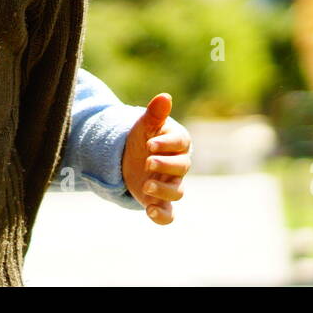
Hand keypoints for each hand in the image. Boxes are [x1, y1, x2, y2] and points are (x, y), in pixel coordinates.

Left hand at [122, 93, 191, 224]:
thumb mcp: (145, 125)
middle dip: (165, 166)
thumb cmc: (143, 137)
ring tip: (146, 186)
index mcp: (178, 143)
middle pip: (182, 168)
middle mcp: (178, 165)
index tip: (150, 144)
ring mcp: (171, 184)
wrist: (130, 158)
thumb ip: (155, 114)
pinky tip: (150, 212)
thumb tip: (164, 96)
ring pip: (177, 191)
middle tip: (147, 162)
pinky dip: (162, 216)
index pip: (181, 143)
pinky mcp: (160, 202)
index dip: (167, 144)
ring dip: (163, 190)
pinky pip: (168, 214)